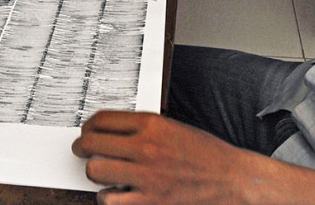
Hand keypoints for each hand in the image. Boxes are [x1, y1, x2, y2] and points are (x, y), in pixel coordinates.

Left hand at [72, 110, 258, 203]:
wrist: (232, 180)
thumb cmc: (207, 154)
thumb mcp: (174, 128)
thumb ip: (143, 128)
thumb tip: (111, 132)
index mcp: (153, 124)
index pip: (102, 119)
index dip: (88, 125)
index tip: (88, 130)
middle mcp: (146, 147)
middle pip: (91, 143)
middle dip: (82, 147)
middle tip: (83, 150)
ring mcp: (146, 176)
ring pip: (95, 171)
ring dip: (94, 172)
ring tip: (100, 172)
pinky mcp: (149, 202)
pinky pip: (109, 199)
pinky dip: (107, 197)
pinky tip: (114, 193)